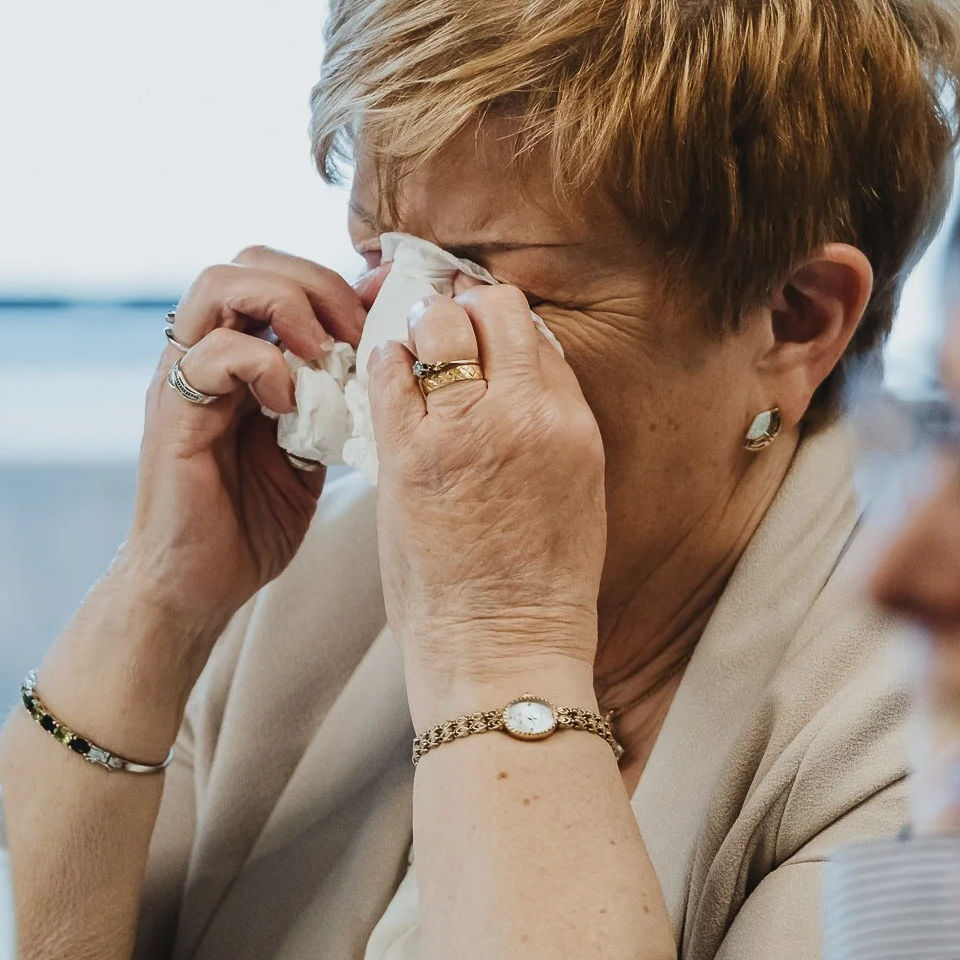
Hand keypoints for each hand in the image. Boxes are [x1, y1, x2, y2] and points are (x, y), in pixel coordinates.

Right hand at [120, 245, 376, 631]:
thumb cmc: (252, 521)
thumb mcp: (315, 446)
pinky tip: (291, 404)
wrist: (197, 588)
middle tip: (355, 333)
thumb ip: (336, 397)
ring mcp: (182, 378)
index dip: (336, 282)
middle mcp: (204, 352)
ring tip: (325, 355)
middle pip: (250, 259)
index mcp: (239, 353)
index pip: (279, 272)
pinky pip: (212, 352)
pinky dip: (263, 364)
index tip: (380, 320)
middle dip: (316, 282)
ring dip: (288, 306)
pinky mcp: (172, 414)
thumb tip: (385, 353)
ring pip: (220, 284)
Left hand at [368, 279, 606, 707]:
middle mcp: (525, 413)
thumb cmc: (537, 585)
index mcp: (571, 424)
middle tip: (441, 326)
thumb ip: (549, 425)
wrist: (504, 649)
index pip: (536, 333)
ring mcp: (465, 428)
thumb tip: (518, 376)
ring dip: (421, 330)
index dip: (501, 323)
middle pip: (493, 310)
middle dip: (463, 309)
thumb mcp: (575, 490)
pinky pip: (390, 370)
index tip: (481, 331)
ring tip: (411, 351)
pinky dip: (385, 364)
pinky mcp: (410, 453)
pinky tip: (385, 381)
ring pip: (439, 325)